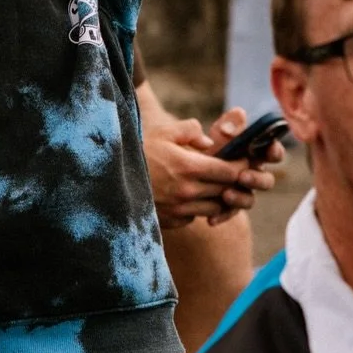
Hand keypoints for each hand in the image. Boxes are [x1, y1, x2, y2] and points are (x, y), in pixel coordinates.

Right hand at [142, 104, 278, 226]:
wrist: (109, 177)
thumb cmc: (138, 150)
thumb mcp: (164, 132)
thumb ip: (190, 131)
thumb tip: (209, 143)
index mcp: (189, 167)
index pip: (229, 172)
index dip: (240, 166)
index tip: (243, 161)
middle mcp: (187, 192)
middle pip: (225, 191)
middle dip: (233, 182)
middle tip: (233, 173)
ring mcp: (178, 209)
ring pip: (213, 208)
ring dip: (217, 198)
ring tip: (212, 185)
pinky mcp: (169, 221)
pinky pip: (193, 218)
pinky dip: (197, 209)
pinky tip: (190, 197)